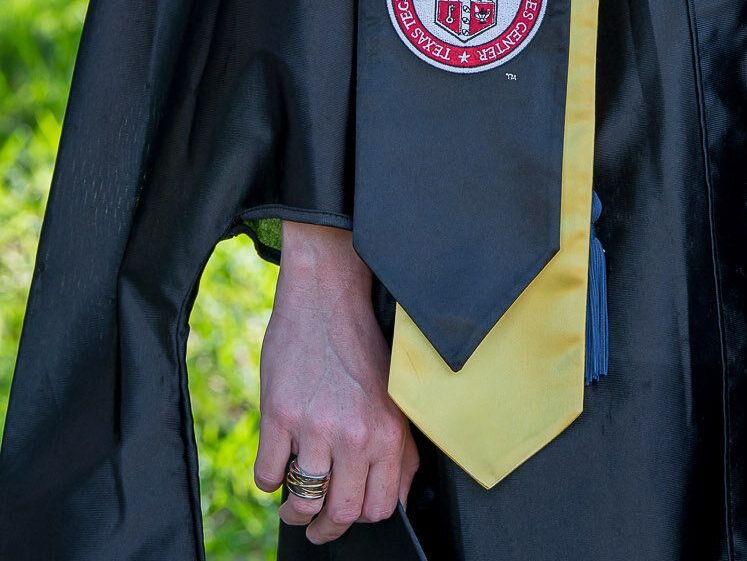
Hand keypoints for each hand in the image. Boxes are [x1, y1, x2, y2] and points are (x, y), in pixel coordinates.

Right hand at [254, 221, 419, 544]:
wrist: (327, 297)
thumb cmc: (361, 345)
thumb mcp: (392, 396)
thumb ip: (400, 447)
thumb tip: (399, 497)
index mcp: (387, 432)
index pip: (380, 507)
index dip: (362, 518)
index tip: (349, 514)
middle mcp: (355, 435)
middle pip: (341, 514)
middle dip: (326, 529)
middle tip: (316, 526)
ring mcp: (315, 427)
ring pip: (303, 501)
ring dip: (294, 512)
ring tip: (293, 505)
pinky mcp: (279, 416)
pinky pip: (268, 476)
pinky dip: (269, 481)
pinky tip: (276, 466)